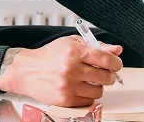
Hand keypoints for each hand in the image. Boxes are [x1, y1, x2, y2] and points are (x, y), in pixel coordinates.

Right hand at [0, 36, 122, 106]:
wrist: (27, 70)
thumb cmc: (49, 56)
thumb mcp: (71, 43)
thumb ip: (96, 46)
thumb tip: (116, 50)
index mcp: (74, 52)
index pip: (107, 59)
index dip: (116, 63)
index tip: (116, 64)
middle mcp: (71, 69)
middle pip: (106, 77)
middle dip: (108, 75)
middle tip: (102, 72)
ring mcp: (68, 86)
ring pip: (99, 91)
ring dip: (97, 86)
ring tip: (88, 80)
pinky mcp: (65, 100)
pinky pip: (88, 101)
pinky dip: (87, 95)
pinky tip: (80, 87)